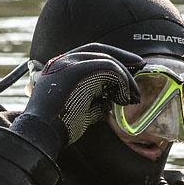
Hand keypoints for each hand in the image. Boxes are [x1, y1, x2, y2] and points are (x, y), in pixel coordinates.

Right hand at [24, 43, 144, 145]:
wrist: (42, 133)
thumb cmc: (59, 126)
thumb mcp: (79, 108)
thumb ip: (93, 99)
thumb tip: (111, 101)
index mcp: (60, 68)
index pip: (89, 54)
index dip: (112, 58)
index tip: (130, 66)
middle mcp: (63, 61)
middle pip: (99, 51)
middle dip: (123, 58)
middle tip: (141, 66)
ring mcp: (69, 63)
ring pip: (107, 60)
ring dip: (125, 78)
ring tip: (132, 97)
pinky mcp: (78, 69)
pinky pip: (109, 68)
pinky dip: (122, 82)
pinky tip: (124, 98)